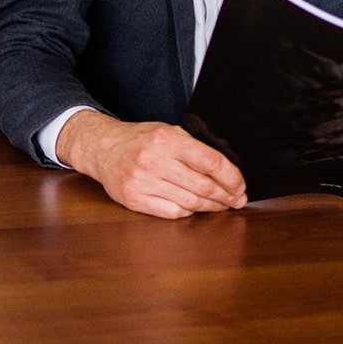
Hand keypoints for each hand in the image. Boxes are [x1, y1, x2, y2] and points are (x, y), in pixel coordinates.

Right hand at [57, 112, 246, 218]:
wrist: (101, 148)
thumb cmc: (138, 140)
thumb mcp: (166, 131)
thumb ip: (193, 147)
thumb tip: (227, 171)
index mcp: (165, 140)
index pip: (210, 161)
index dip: (231, 177)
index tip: (241, 186)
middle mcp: (153, 161)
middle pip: (203, 185)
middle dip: (226, 196)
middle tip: (237, 200)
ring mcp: (142, 182)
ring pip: (190, 202)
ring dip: (211, 207)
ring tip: (220, 205)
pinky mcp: (134, 199)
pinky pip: (172, 212)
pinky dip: (188, 211)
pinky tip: (194, 207)